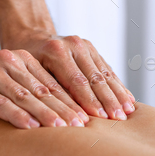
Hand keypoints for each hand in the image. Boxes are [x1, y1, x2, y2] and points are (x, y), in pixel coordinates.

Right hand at [0, 48, 88, 128]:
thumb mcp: (1, 79)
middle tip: (83, 127)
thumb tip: (56, 112)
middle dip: (64, 108)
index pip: (51, 83)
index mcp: (19, 59)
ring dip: (45, 112)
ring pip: (23, 95)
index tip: (89, 118)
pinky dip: (15, 114)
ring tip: (62, 129)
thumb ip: (25, 89)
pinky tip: (29, 126)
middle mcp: (7, 62)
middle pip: (42, 89)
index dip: (72, 100)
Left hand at [4, 33, 135, 119]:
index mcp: (56, 51)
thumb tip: (67, 115)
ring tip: (128, 112)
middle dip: (109, 101)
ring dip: (118, 94)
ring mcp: (85, 45)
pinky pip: (107, 69)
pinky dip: (118, 85)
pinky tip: (128, 99)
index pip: (78, 82)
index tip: (101, 119)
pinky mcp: (92, 49)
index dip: (90, 101)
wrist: (31, 37)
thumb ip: (49, 91)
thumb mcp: (30, 75)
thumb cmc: (26, 62)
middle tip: (118, 119)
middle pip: (95, 78)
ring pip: (105, 73)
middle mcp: (73, 45)